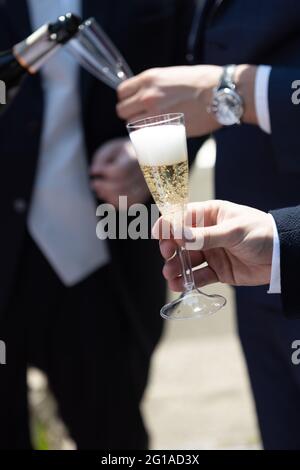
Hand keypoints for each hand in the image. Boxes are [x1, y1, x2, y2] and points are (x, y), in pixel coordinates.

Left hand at [90, 138, 149, 207]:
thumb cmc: (124, 154)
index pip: (120, 171)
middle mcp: (144, 174)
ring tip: (100, 192)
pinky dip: (116, 204)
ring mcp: (146, 186)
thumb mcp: (112, 149)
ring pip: (126, 198)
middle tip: (94, 184)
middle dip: (104, 187)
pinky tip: (108, 198)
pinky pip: (130, 204)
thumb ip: (101, 158)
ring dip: (109, 197)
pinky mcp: (144, 196)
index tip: (95, 171)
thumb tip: (93, 171)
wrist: (144, 159)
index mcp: (136, 158)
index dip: (104, 173)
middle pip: (122, 186)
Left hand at [117, 65, 257, 136]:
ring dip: (139, 127)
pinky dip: (149, 137)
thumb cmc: (203, 81)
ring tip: (152, 127)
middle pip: (122, 110)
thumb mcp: (173, 74)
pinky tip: (159, 134)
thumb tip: (149, 94)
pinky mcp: (164, 129)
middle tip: (142, 117)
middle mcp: (147, 95)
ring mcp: (154, 114)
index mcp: (149, 78)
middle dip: (130, 114)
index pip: (122, 91)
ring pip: (131, 125)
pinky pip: (146, 136)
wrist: (221, 93)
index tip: (134, 103)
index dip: (127, 99)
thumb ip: (156, 85)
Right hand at [152, 200, 273, 291]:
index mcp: (211, 215)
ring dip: (176, 267)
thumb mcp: (233, 232)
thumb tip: (178, 235)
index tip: (157, 234)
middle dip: (170, 248)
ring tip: (169, 275)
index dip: (168, 224)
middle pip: (180, 240)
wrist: (283, 257)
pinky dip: (188, 281)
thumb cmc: (261, 233)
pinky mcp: (218, 270)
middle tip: (167, 256)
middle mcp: (207, 233)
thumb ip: (205, 236)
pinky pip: (199, 275)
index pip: (183, 216)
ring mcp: (212, 252)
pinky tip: (179, 286)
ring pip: (187, 259)